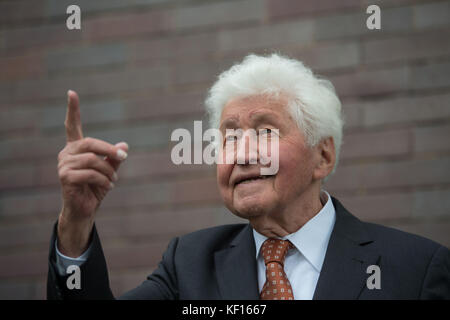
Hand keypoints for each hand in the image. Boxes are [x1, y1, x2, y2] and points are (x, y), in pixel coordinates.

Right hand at [56, 90, 127, 256]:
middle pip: (90, 143)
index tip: (71, 93)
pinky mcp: (65, 177)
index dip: (72, 110)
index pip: (72, 126)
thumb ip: (115, 158)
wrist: (85, 209)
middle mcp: (67, 153)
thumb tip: (124, 146)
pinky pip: (90, 173)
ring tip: (114, 180)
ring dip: (108, 170)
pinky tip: (108, 186)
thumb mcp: (109, 170)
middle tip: (123, 158)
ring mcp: (64, 165)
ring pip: (92, 160)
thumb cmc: (96, 188)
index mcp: (76, 148)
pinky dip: (104, 180)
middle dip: (109, 150)